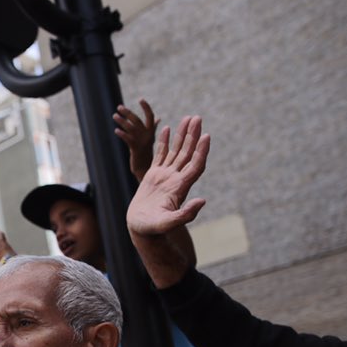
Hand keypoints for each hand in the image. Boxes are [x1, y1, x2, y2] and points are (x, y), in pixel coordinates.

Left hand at [113, 99, 158, 180]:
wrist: (146, 170)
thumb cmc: (147, 154)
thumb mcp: (151, 140)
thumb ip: (153, 128)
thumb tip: (158, 119)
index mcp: (151, 132)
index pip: (150, 116)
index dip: (146, 107)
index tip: (141, 99)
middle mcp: (147, 135)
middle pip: (137, 120)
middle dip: (128, 113)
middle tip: (119, 107)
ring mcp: (142, 142)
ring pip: (131, 128)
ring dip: (122, 121)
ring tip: (114, 116)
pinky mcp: (136, 149)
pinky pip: (128, 139)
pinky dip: (122, 134)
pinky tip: (116, 131)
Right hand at [126, 116, 209, 237]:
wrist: (140, 228)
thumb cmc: (152, 228)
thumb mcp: (167, 223)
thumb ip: (185, 215)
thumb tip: (202, 201)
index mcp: (180, 188)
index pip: (195, 165)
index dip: (201, 151)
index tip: (206, 136)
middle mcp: (176, 179)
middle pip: (188, 153)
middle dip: (193, 136)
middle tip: (198, 118)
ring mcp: (165, 176)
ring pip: (177, 151)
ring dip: (183, 135)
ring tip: (188, 118)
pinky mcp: (154, 175)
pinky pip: (161, 155)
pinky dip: (164, 142)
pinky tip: (167, 128)